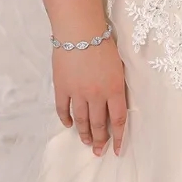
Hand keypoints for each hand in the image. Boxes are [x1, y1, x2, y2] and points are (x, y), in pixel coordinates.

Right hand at [53, 35, 127, 156]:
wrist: (80, 30)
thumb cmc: (103, 42)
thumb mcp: (118, 66)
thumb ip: (117, 86)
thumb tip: (115, 104)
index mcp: (114, 89)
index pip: (119, 120)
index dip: (119, 137)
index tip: (118, 150)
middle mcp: (96, 95)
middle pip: (99, 124)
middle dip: (100, 140)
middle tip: (99, 151)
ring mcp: (77, 93)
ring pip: (82, 120)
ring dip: (84, 133)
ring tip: (86, 142)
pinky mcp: (62, 87)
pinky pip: (63, 109)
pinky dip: (66, 119)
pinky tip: (69, 124)